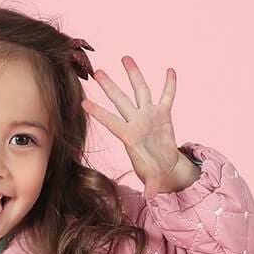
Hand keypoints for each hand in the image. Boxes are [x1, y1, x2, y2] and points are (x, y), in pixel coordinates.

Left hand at [81, 57, 184, 196]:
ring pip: (140, 91)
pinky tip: (170, 70)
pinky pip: (167, 96)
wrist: (163, 166)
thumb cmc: (152, 171)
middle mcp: (136, 121)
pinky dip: (169, 84)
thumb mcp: (152, 179)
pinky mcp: (164, 114)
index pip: (110, 121)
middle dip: (110, 87)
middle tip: (97, 72)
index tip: (83, 102)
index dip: (98, 113)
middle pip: (120, 100)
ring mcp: (149, 115)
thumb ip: (151, 185)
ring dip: (134, 75)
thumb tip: (150, 196)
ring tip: (125, 57)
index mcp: (129, 136)